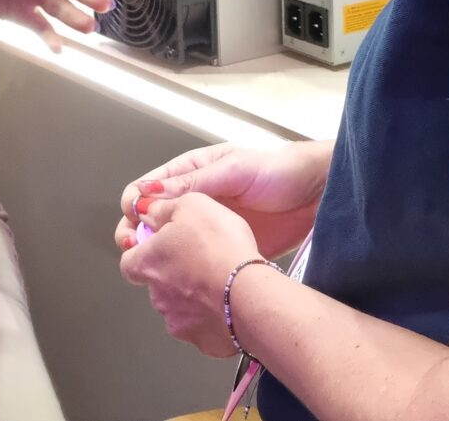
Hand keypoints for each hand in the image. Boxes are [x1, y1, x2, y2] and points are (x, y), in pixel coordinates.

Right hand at [115, 140, 329, 257]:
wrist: (315, 197)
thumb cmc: (276, 173)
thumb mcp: (233, 170)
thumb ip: (192, 182)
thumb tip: (148, 194)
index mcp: (190, 173)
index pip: (147, 188)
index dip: (134, 203)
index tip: (133, 219)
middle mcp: (192, 201)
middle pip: (149, 218)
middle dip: (136, 232)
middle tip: (135, 246)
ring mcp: (206, 228)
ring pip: (167, 243)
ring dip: (154, 253)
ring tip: (153, 264)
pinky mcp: (221, 250)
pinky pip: (192, 261)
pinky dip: (179, 270)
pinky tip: (176, 278)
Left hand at [118, 192, 263, 358]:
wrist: (251, 292)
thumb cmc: (220, 247)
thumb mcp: (190, 205)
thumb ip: (161, 208)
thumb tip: (145, 210)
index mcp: (147, 264)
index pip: (129, 261)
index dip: (144, 251)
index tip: (161, 242)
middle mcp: (158, 297)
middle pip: (158, 284)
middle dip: (175, 274)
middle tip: (203, 258)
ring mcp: (180, 323)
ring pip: (182, 307)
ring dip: (196, 296)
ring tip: (222, 280)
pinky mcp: (205, 342)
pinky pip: (206, 327)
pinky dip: (215, 316)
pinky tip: (232, 301)